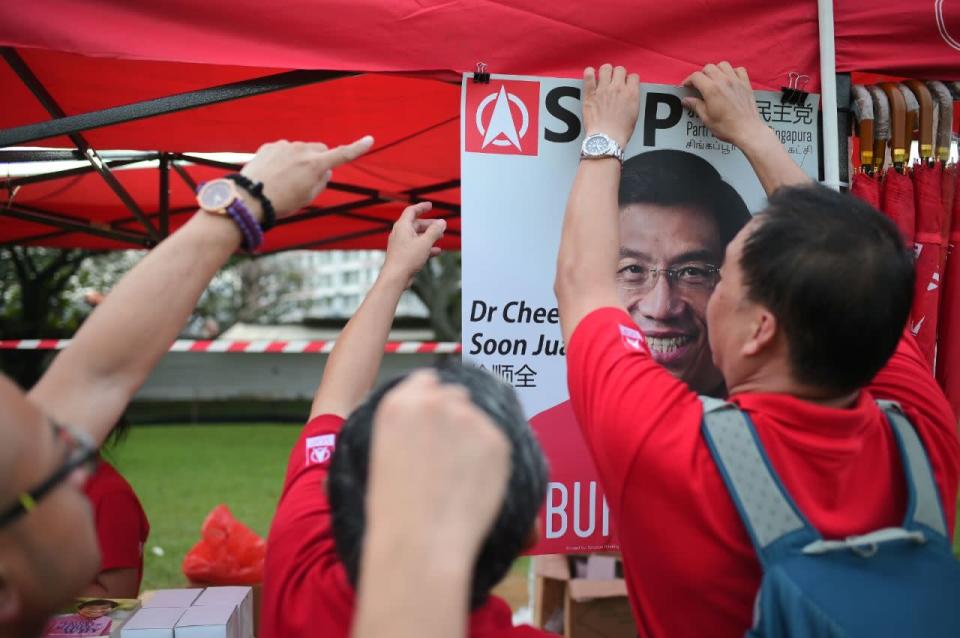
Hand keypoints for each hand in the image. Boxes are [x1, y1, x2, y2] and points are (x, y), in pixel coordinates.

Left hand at [240, 136, 374, 217]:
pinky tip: (272, 174)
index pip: (342, 154)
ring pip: (300, 150)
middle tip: (307, 179)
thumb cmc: (281, 203)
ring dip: (299, 160)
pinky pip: (283, 150)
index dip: (357, 148)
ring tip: (284, 180)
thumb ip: (321, 182)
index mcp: (315, 165)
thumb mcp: (307, 198)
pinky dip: (282, 160)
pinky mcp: (270, 146)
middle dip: (319, 159)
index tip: (369, 140)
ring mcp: (285, 146)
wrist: (249, 199)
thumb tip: (326, 170)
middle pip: (320, 150)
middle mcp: (302, 150)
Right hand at [365, 371, 510, 556]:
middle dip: (456, 416)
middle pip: (456, 395)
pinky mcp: (498, 440)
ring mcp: (469, 419)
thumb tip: (429, 426)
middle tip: (451, 452)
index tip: (437, 420)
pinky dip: (491, 460)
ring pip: (479, 419)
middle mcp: (435, 402)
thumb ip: (406, 426)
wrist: (420, 544)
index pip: (427, 381)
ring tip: (462, 477)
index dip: (433, 400)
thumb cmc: (393, 512)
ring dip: (474, 438)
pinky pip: (497, 443)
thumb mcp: (382, 454)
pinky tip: (475, 486)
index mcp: (398, 404)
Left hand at [381, 202, 445, 284]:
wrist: (395, 277)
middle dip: (429, 224)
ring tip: (440, 238)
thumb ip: (435, 231)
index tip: (430, 206)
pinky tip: (436, 251)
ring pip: (416, 236)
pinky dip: (425, 247)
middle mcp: (400, 233)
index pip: (412, 211)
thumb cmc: (407, 258)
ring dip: (429, 236)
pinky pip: (415, 246)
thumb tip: (442, 222)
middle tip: (441, 226)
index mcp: (403, 226)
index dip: (421, 207)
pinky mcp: (402, 254)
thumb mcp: (425, 243)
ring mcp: (400, 244)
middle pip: (416, 224)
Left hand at [582, 64, 640, 148]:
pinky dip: (589, 72)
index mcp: (631, 93)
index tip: (626, 85)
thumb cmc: (620, 131)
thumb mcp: (634, 115)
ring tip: (603, 77)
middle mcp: (618, 88)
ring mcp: (603, 90)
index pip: (633, 76)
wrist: (606, 138)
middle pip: (620, 69)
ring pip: (605, 68)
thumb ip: (632, 100)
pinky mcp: (590, 94)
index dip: (629, 80)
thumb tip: (629, 94)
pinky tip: (590, 74)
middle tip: (615, 82)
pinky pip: (588, 76)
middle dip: (618, 74)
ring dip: (605, 71)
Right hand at [682, 62, 766, 144]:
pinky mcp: (745, 84)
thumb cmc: (728, 127)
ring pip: (723, 65)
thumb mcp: (706, 118)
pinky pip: (739, 69)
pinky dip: (732, 71)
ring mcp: (736, 81)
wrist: (747, 130)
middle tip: (699, 85)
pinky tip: (729, 79)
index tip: (687, 86)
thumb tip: (687, 100)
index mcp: (712, 90)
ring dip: (716, 70)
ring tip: (713, 80)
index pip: (696, 76)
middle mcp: (724, 81)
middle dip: (701, 74)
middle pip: (708, 67)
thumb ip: (695, 106)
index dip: (688, 80)